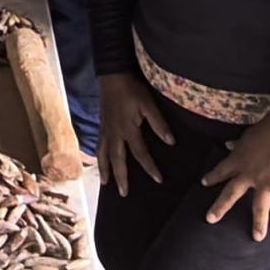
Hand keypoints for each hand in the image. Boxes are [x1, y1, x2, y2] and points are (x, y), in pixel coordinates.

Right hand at [97, 73, 174, 196]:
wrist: (112, 76)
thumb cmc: (132, 90)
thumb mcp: (149, 104)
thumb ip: (158, 123)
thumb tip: (170, 142)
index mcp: (128, 129)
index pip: (140, 153)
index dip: (150, 167)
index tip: (158, 180)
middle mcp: (115, 133)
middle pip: (117, 160)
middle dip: (120, 177)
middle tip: (123, 193)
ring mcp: (106, 130)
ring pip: (103, 154)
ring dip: (105, 170)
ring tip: (105, 183)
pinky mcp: (102, 125)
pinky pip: (99, 145)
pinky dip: (98, 156)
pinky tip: (100, 160)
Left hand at [201, 109, 269, 240]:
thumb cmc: (267, 130)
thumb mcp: (247, 135)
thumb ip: (238, 144)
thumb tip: (227, 144)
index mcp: (238, 160)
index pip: (221, 171)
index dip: (212, 177)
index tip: (204, 183)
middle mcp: (248, 175)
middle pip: (231, 194)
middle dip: (219, 207)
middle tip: (210, 219)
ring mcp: (266, 184)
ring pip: (258, 208)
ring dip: (257, 224)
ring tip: (256, 238)